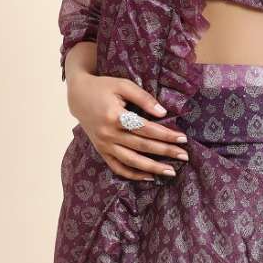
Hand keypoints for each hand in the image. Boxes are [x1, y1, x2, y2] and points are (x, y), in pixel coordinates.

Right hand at [68, 71, 189, 181]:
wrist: (78, 96)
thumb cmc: (103, 88)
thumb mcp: (123, 85)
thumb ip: (143, 97)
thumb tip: (163, 113)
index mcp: (114, 116)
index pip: (146, 128)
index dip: (165, 134)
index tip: (182, 138)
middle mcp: (108, 134)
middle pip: (142, 146)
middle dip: (165, 152)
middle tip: (184, 156)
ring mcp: (104, 145)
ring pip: (131, 161)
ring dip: (153, 168)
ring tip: (171, 172)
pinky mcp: (101, 151)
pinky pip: (118, 168)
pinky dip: (133, 175)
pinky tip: (150, 177)